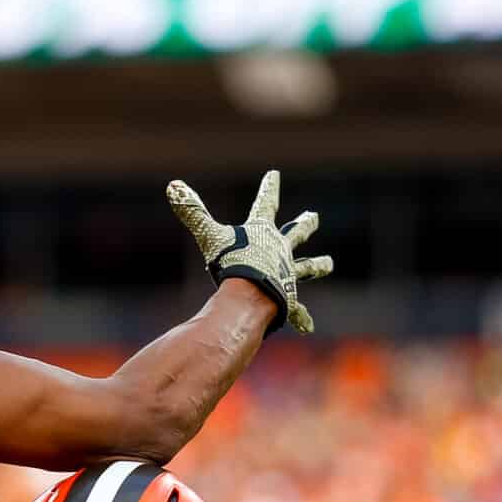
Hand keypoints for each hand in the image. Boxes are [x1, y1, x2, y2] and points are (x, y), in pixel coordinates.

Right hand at [166, 170, 332, 333]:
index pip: (266, 203)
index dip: (269, 188)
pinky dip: (301, 318)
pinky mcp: (287, 299)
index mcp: (263, 234)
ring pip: (306, 268)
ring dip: (318, 265)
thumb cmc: (232, 262)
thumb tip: (173, 186)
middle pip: (295, 234)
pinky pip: (296, 310)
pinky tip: (308, 327)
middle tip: (314, 216)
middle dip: (304, 224)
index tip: (275, 174)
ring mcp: (287, 275)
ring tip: (328, 263)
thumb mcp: (210, 234)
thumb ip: (192, 212)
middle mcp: (281, 251)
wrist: (250, 293)